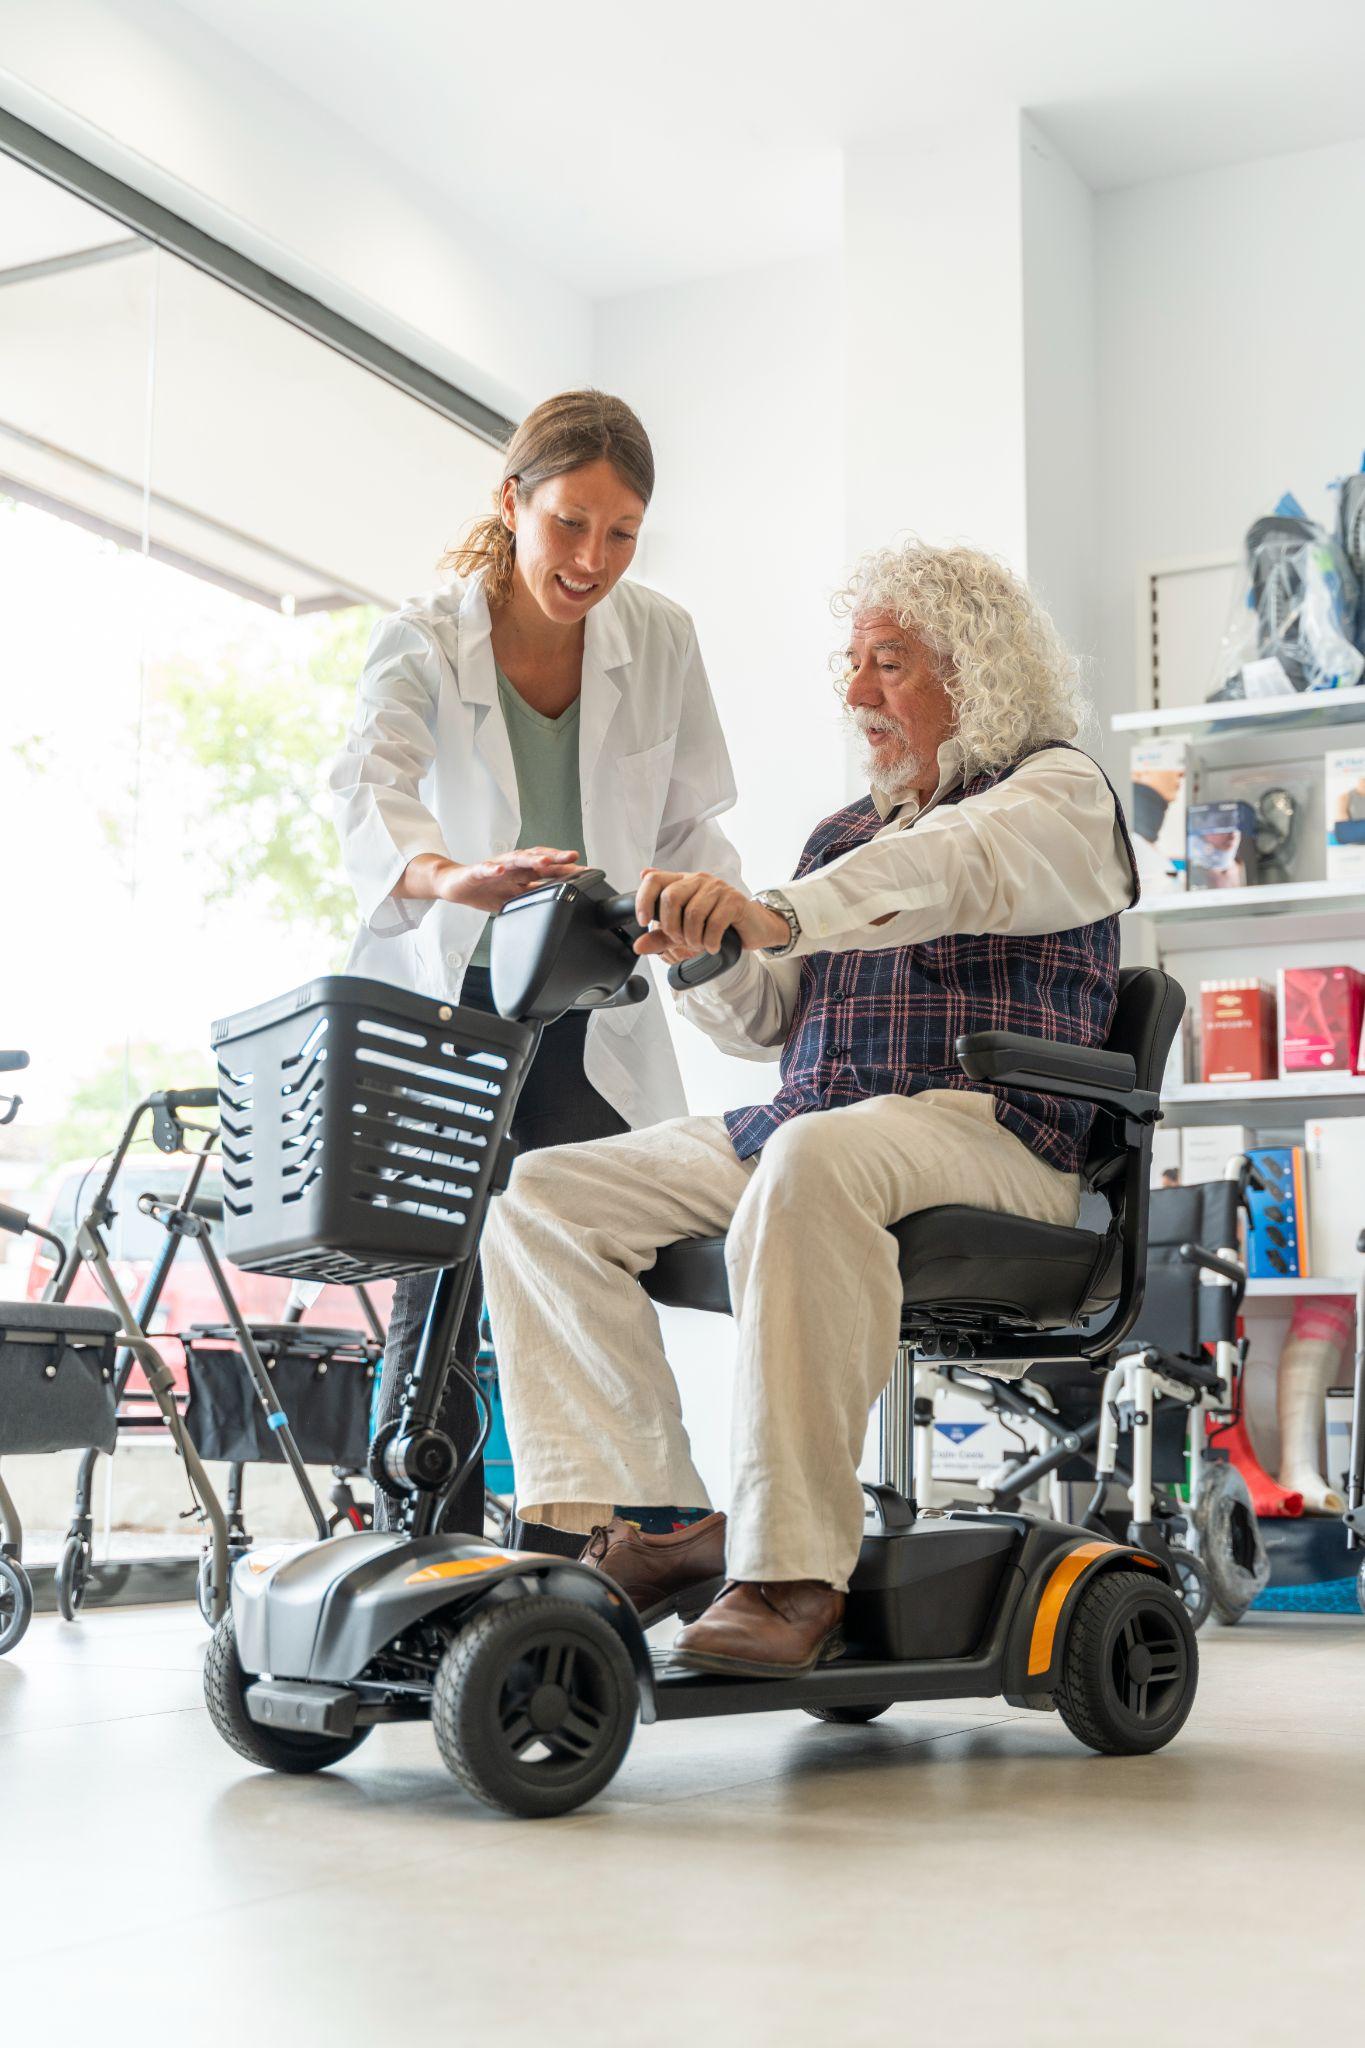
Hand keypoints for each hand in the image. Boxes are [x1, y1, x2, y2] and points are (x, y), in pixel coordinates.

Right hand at [434, 847, 587, 913]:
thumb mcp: (515, 898)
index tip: (588, 871)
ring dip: (529, 860)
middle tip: (572, 857)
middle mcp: (513, 867)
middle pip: (537, 859)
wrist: (455, 885)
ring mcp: (496, 867)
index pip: (549, 869)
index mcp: (523, 874)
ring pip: (515, 860)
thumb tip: (560, 904)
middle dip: (555, 858)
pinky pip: (485, 869)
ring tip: (543, 861)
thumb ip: (535, 897)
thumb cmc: (485, 889)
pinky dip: (492, 868)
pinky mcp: (477, 872)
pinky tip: (499, 869)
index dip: (568, 869)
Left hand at [632, 869, 789, 962]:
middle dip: (672, 927)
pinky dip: (710, 941)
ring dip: (693, 938)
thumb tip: (638, 946)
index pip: (654, 880)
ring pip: (692, 913)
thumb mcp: (685, 932)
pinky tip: (713, 946)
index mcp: (683, 882)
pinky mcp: (734, 900)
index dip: (644, 900)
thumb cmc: (719, 926)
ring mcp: (718, 888)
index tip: (644, 921)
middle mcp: (699, 880)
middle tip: (681, 940)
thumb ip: (661, 937)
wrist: (754, 927)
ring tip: (700, 945)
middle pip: (671, 897)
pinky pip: (714, 923)